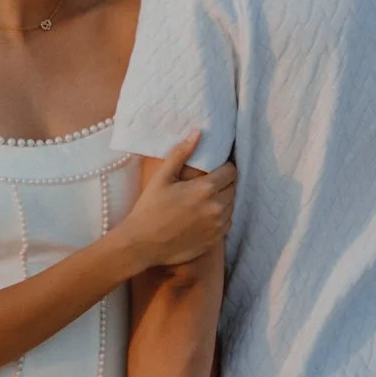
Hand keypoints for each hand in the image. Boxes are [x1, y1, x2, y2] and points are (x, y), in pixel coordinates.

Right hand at [121, 139, 234, 276]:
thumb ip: (182, 153)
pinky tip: (203, 216)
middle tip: (208, 184)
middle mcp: (216, 207)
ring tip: (205, 200)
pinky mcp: (215, 240)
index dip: (225, 167)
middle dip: (224, 183)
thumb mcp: (162, 177)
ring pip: (231, 206)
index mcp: (205, 189)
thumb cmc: (149, 208)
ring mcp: (217, 226)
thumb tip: (198, 132)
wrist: (142, 244)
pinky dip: (220, 217)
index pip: (231, 172)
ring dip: (223, 200)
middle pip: (233, 188)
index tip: (215, 169)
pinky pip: (227, 223)